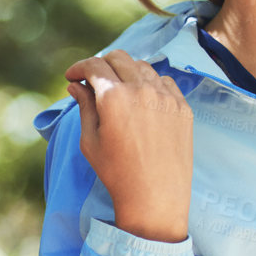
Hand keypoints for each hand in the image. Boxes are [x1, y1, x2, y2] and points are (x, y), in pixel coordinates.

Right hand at [64, 50, 193, 241]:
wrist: (156, 197)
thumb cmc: (116, 172)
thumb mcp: (90, 140)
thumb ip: (85, 106)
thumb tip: (76, 85)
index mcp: (115, 97)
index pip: (94, 65)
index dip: (79, 67)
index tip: (72, 76)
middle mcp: (143, 89)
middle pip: (119, 58)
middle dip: (101, 65)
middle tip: (93, 80)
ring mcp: (167, 97)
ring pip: (143, 67)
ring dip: (126, 72)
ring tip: (118, 91)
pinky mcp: (183, 107)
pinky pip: (164, 82)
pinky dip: (149, 84)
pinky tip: (142, 100)